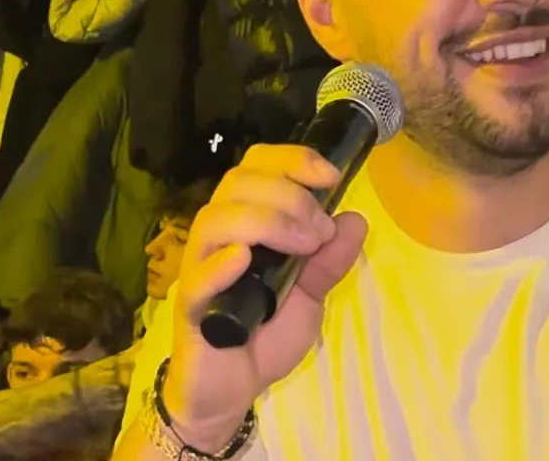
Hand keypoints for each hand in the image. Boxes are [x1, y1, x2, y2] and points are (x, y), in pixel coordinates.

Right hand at [164, 144, 367, 451]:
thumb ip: (330, 261)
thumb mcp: (310, 296)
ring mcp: (201, 269)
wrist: (233, 390)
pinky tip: (244, 258)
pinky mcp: (191, 307)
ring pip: (216, 219)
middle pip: (238, 184)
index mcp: (246, 222)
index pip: (256, 167)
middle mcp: (219, 236)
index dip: (291, 160)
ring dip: (266, 220)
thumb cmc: (265, 334)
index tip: (330, 174)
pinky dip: (221, 263)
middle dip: (289, 194)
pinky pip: (198, 277)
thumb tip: (356, 220)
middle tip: (320, 229)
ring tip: (305, 243)